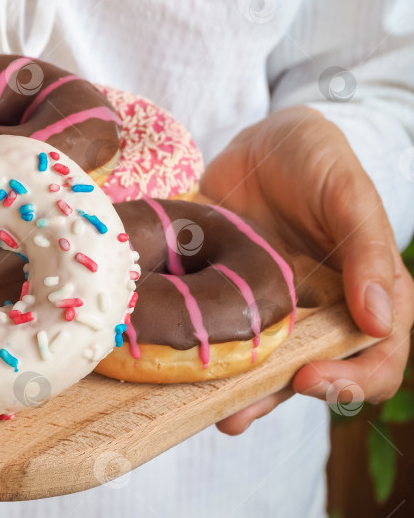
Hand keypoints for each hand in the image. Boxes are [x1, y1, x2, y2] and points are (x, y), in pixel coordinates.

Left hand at [200, 106, 413, 434]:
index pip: (379, 354)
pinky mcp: (229, 297)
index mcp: (365, 292)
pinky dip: (204, 356)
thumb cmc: (315, 158)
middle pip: (314, 372)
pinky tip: (176, 370)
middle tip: (239, 413)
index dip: (353, 379)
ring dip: (238, 392)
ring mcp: (272, 307)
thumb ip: (367, 249)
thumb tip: (377, 321)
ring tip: (208, 410)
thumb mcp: (346, 192)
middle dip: (279, 399)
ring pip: (263, 364)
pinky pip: (221, 335)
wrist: (257, 142)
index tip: (310, 379)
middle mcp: (320, 310)